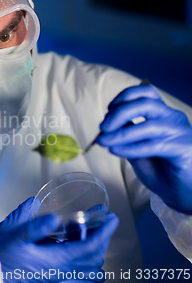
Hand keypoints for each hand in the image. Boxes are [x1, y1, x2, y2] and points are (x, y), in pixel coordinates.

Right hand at [0, 197, 118, 282]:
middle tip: (101, 219)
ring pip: (87, 268)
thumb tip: (54, 215)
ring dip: (92, 249)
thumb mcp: (13, 234)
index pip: (90, 247)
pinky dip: (82, 259)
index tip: (112, 217)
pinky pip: (75, 272)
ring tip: (86, 231)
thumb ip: (35, 224)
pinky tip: (70, 245)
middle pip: (93, 257)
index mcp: (54, 260)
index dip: (105, 232)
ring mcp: (55, 277)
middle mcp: (59, 272)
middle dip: (101, 237)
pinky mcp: (49, 278)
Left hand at [97, 83, 191, 213]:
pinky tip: (116, 151)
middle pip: (145, 103)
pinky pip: (152, 145)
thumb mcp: (138, 148)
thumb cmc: (161, 170)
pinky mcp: (182, 148)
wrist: (182, 191)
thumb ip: (126, 134)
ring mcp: (180, 132)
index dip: (125, 96)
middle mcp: (173, 118)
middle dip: (119, 113)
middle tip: (103, 127)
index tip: (108, 110)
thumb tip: (105, 126)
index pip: (146, 92)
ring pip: (147, 125)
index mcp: (163, 114)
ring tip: (103, 142)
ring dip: (120, 133)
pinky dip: (130, 147)